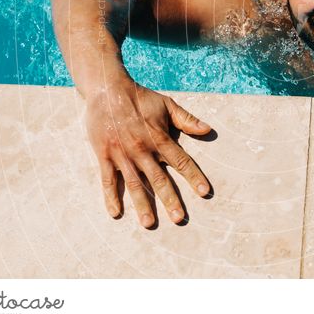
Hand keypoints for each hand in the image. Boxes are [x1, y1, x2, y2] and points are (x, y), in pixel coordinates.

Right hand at [85, 79, 212, 227]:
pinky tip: (115, 213)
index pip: (181, 161)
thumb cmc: (140, 98)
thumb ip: (187, 119)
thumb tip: (208, 129)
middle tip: (179, 219)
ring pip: (134, 184)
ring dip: (142, 205)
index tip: (204, 192)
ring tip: (149, 223)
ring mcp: (122, 154)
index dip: (194, 177)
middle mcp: (142, 149)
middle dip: (170, 200)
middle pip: (159, 179)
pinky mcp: (105, 155)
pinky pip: (108, 180)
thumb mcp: (167, 105)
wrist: (107, 89)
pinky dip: (110, 197)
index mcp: (160, 138)